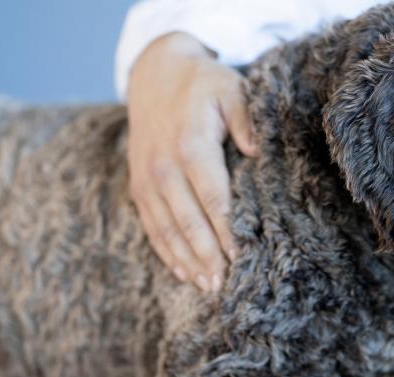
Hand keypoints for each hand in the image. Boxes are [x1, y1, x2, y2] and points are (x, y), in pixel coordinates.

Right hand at [127, 32, 257, 291]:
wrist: (154, 74)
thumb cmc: (202, 85)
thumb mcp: (230, 89)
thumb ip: (245, 118)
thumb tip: (255, 150)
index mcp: (189, 144)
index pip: (212, 196)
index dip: (226, 229)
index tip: (241, 256)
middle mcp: (163, 166)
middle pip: (188, 220)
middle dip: (207, 255)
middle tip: (224, 284)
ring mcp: (146, 178)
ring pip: (167, 229)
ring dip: (187, 260)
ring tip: (207, 286)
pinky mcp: (138, 186)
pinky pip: (151, 225)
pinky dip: (166, 251)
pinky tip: (183, 272)